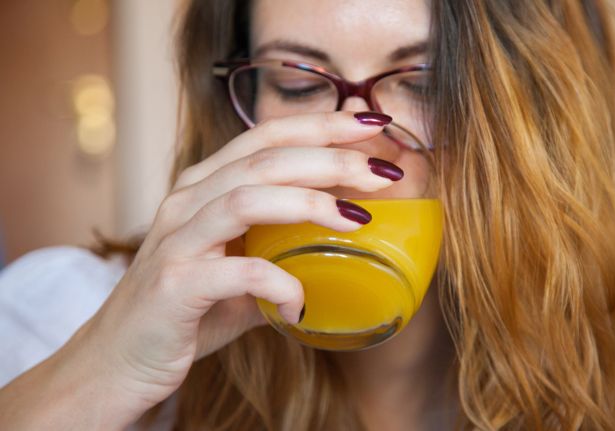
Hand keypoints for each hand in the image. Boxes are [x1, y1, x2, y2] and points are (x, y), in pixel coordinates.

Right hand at [70, 111, 399, 424]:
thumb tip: (349, 229)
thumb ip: (281, 243)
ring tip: (359, 219)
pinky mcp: (174, 284)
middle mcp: (187, 201)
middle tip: (383, 173)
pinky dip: (280, 284)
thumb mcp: (240, 264)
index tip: (373, 125)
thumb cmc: (190, 307)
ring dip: (310, 203)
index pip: (268, 136)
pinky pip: (238, 272)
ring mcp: (177, 240)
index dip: (322, 125)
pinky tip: (303, 304)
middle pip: (266, 160)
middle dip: (331, 160)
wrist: (120, 359)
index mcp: (205, 186)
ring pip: (247, 197)